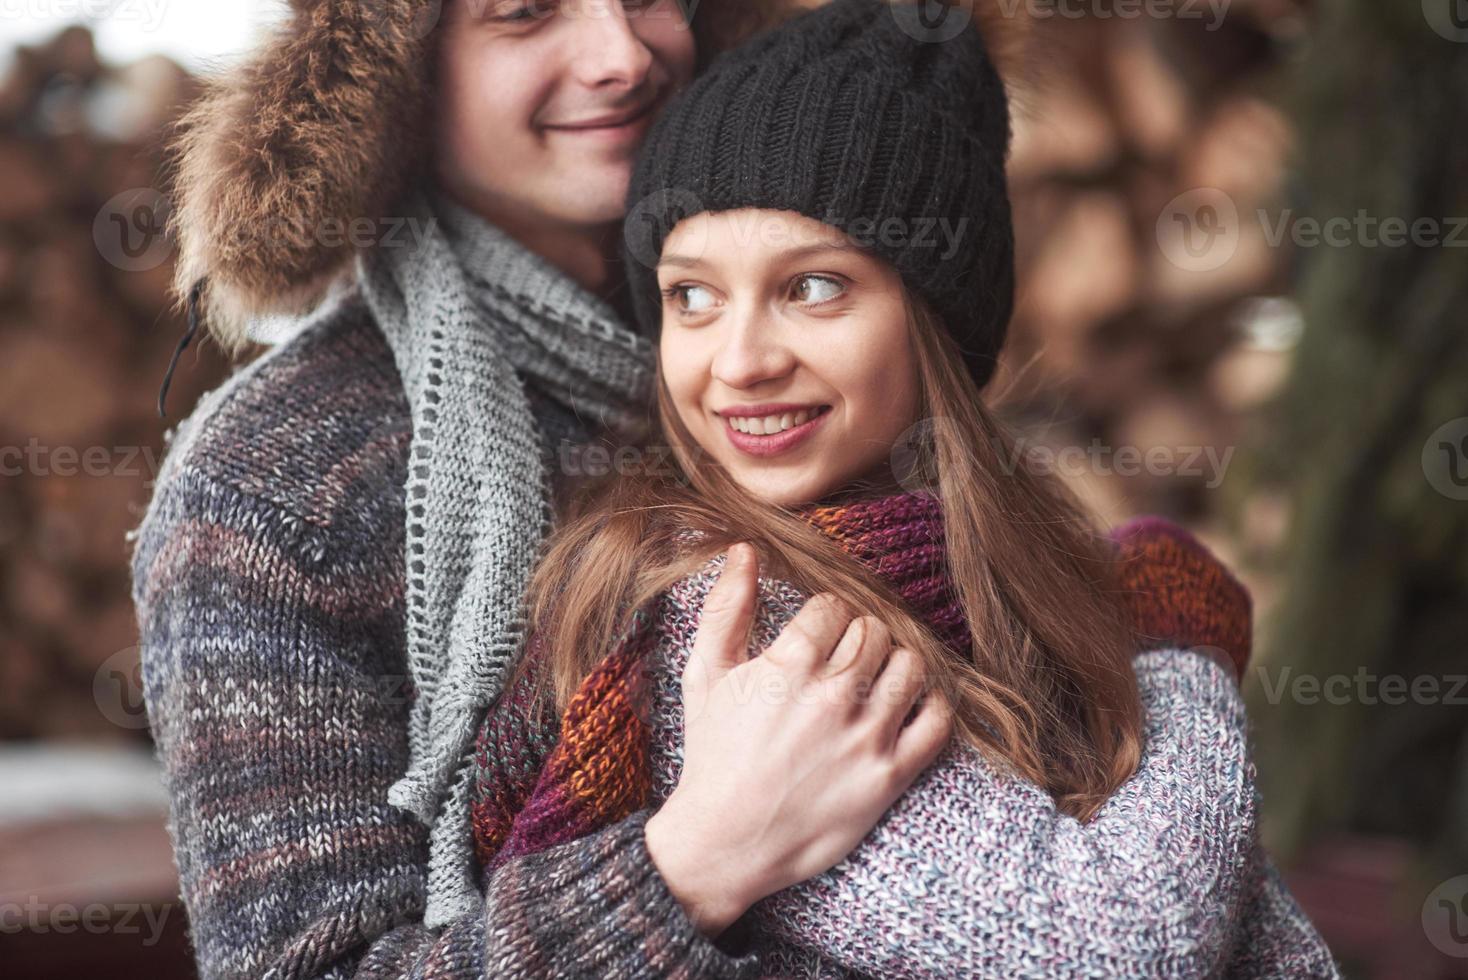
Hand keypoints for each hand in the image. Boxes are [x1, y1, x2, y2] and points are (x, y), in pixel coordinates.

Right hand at [644, 543, 953, 936]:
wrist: (725, 841)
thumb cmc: (713, 754)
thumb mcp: (706, 675)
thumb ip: (726, 608)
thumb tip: (745, 549)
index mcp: (789, 666)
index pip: (835, 607)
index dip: (826, 617)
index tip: (817, 637)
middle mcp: (832, 697)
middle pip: (875, 630)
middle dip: (859, 637)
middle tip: (844, 660)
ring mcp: (865, 737)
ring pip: (910, 665)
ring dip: (895, 665)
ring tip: (874, 681)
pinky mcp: (889, 776)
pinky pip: (937, 721)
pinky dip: (932, 706)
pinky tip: (907, 708)